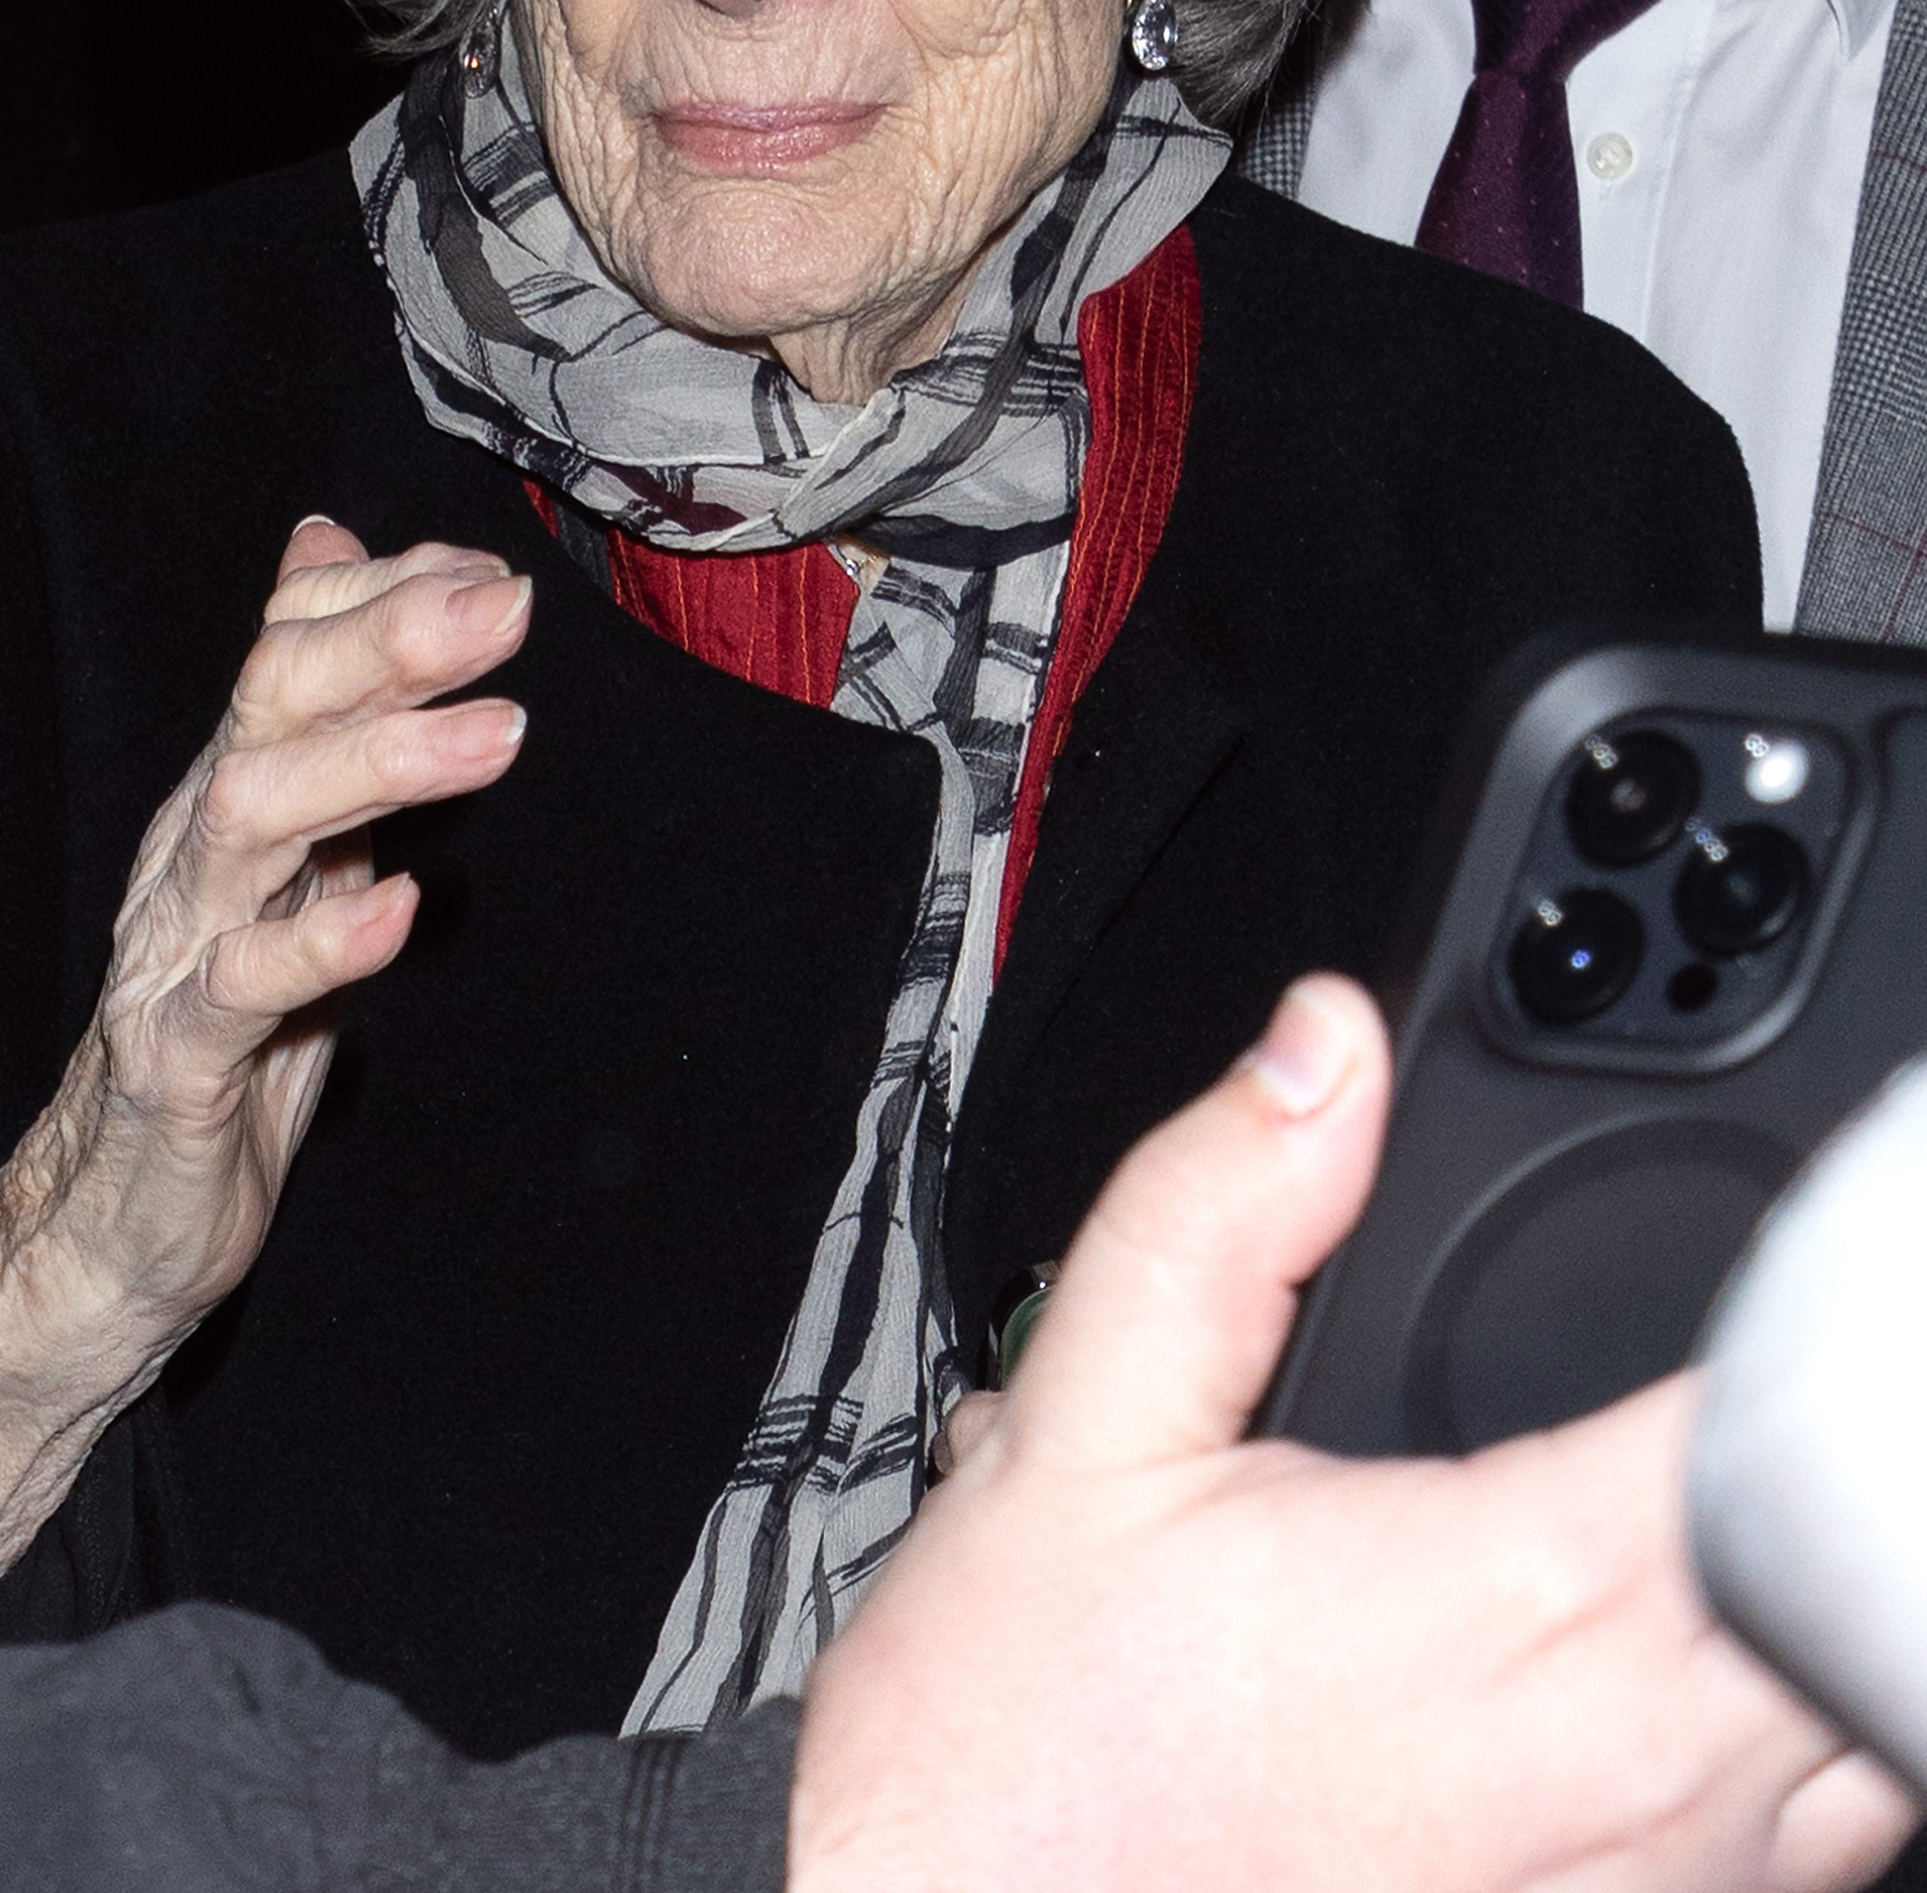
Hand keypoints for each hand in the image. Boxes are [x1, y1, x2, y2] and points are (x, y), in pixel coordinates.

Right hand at [0, 519, 530, 1606]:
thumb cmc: (227, 1023)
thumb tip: (339, 552)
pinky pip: (241, 988)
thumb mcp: (294, 858)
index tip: (489, 570)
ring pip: (255, 819)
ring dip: (379, 763)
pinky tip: (400, 907)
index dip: (381, 595)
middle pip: (271, 705)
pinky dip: (322, 942)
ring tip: (498, 733)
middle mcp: (196, 847)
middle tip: (502, 606)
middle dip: (387, 642)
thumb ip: (329, 719)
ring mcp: (179, 949)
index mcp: (231, 794)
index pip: (283, 649)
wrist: (116, 1216)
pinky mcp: (179, 1061)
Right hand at [793, 977, 1913, 1892]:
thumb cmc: (1020, 1755)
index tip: (1761, 1283)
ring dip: (1808, 1616)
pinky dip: (1782, 1757)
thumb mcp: (1079, 1431)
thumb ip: (1215, 1210)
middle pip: (1859, 1574)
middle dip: (1806, 1460)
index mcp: (1518, 1596)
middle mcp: (1627, 1770)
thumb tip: (1324, 1050)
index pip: (1781, 1429)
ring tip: (1679, 1534)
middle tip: (1704, 1392)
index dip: (1802, 1327)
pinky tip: (1649, 1699)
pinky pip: (1812, 1863)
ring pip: (1866, 1736)